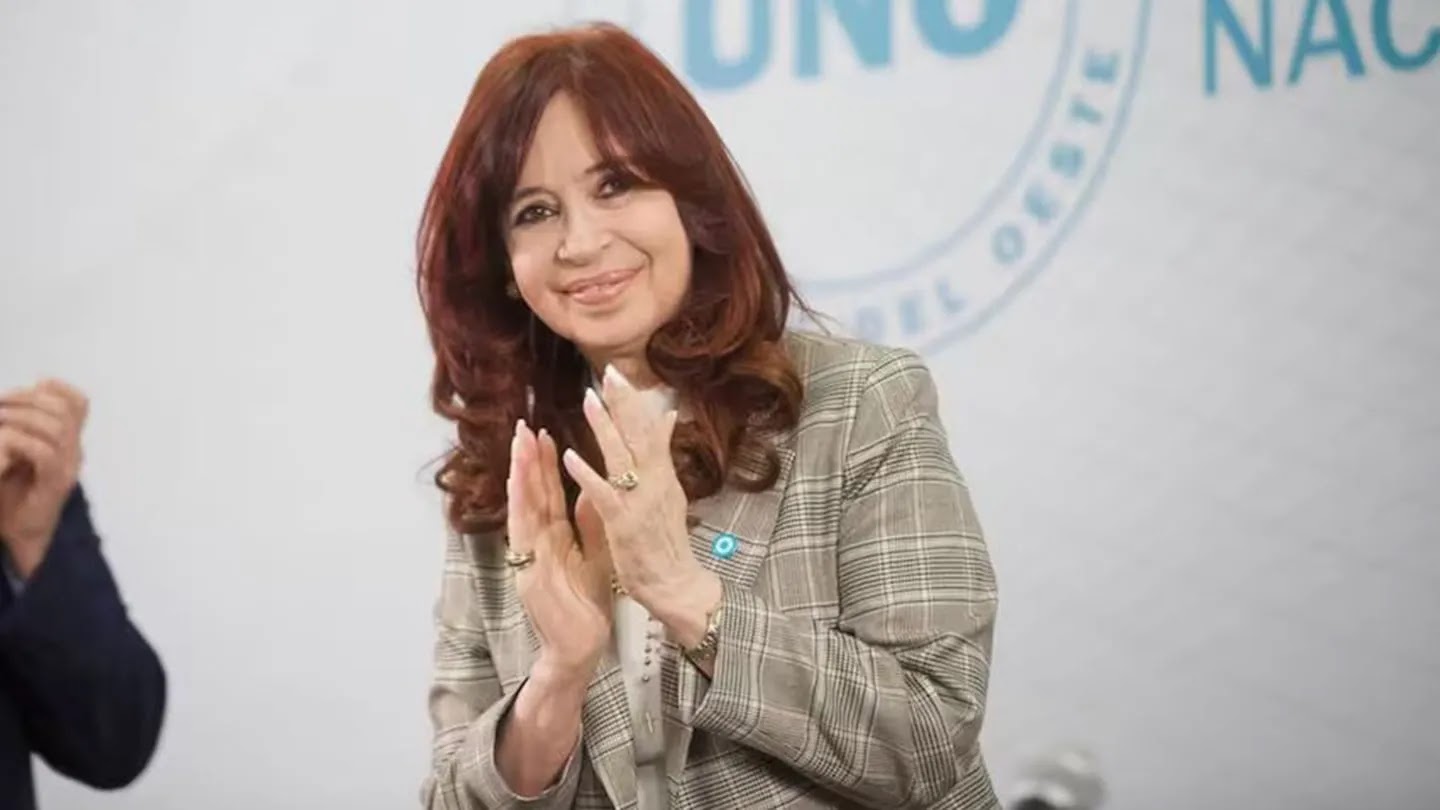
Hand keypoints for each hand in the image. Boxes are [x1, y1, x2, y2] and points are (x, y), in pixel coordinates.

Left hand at [0, 379, 87, 578]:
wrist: (16, 535)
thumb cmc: (10, 492)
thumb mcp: (16, 451)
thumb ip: (21, 426)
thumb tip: (26, 394)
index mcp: (67, 442)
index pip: (79, 403)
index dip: (57, 388)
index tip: (29, 387)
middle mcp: (74, 452)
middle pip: (63, 411)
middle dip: (27, 400)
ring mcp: (68, 468)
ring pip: (56, 428)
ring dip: (21, 418)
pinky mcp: (56, 484)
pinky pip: (45, 453)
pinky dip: (21, 441)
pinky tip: (4, 443)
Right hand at [508, 420, 611, 684]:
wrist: (581, 650)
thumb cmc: (586, 607)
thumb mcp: (596, 557)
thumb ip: (593, 525)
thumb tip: (595, 488)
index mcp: (554, 539)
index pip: (548, 494)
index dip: (544, 464)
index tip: (543, 433)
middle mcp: (538, 544)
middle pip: (531, 495)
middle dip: (527, 460)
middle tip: (523, 426)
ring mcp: (529, 558)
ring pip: (523, 509)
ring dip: (519, 475)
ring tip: (519, 445)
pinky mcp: (528, 575)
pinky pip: (523, 536)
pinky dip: (519, 508)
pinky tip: (517, 485)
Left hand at [560, 366, 719, 640]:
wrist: (678, 585)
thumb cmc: (668, 543)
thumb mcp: (671, 492)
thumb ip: (664, 456)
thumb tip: (668, 417)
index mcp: (663, 475)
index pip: (649, 430)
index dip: (634, 403)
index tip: (619, 376)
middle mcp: (655, 483)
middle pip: (639, 435)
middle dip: (623, 403)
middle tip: (608, 372)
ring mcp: (640, 503)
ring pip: (621, 458)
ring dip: (604, 428)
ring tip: (588, 400)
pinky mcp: (624, 524)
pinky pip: (603, 495)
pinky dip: (587, 474)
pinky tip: (571, 457)